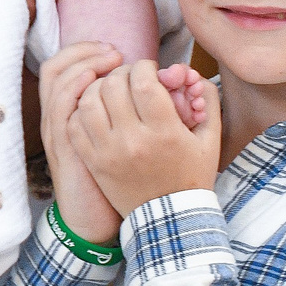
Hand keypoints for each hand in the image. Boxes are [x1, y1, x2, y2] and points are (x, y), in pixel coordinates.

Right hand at [37, 43, 122, 243]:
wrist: (95, 220)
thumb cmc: (111, 181)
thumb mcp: (109, 143)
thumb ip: (120, 114)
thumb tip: (159, 85)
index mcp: (68, 115)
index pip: (62, 67)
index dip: (85, 51)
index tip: (115, 52)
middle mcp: (57, 119)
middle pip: (56, 67)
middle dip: (87, 52)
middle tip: (114, 52)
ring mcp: (57, 131)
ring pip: (56, 81)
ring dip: (83, 63)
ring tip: (111, 60)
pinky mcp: (64, 146)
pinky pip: (61, 107)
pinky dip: (76, 87)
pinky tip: (96, 81)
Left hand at [69, 60, 221, 224]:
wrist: (170, 218)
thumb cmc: (191, 176)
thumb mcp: (209, 140)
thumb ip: (207, 102)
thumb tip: (194, 75)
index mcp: (164, 132)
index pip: (144, 82)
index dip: (144, 66)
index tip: (147, 68)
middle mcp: (133, 141)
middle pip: (113, 86)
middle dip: (121, 73)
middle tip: (128, 76)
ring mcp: (108, 152)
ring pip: (88, 101)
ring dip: (98, 87)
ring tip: (110, 89)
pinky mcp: (94, 162)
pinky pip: (75, 125)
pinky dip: (82, 110)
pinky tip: (96, 109)